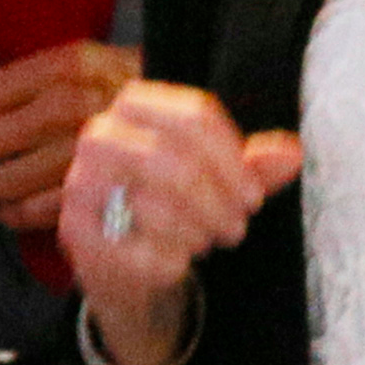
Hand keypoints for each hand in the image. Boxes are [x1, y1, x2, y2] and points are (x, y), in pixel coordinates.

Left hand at [0, 40, 139, 231]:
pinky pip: (31, 212)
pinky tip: (8, 208)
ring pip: (2, 182)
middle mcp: (76, 105)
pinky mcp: (96, 189)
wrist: (188, 122)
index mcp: (69, 67)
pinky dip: (10, 215)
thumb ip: (17, 74)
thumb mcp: (78, 68)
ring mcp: (87, 151)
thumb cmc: (120, 93)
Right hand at [60, 81, 299, 364]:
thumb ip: (255, 164)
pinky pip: (136, 248)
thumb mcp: (219, 178)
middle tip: (238, 227)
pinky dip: (170, 261)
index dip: (234, 161)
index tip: (255, 197)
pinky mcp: (72, 228)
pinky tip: (177, 261)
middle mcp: (100, 134)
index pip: (195, 116)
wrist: (122, 257)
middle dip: (219, 202)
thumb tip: (292, 153)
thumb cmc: (175, 202)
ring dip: (198, 231)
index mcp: (137, 103)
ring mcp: (80, 180)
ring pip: (156, 205)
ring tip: (209, 240)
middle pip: (176, 161)